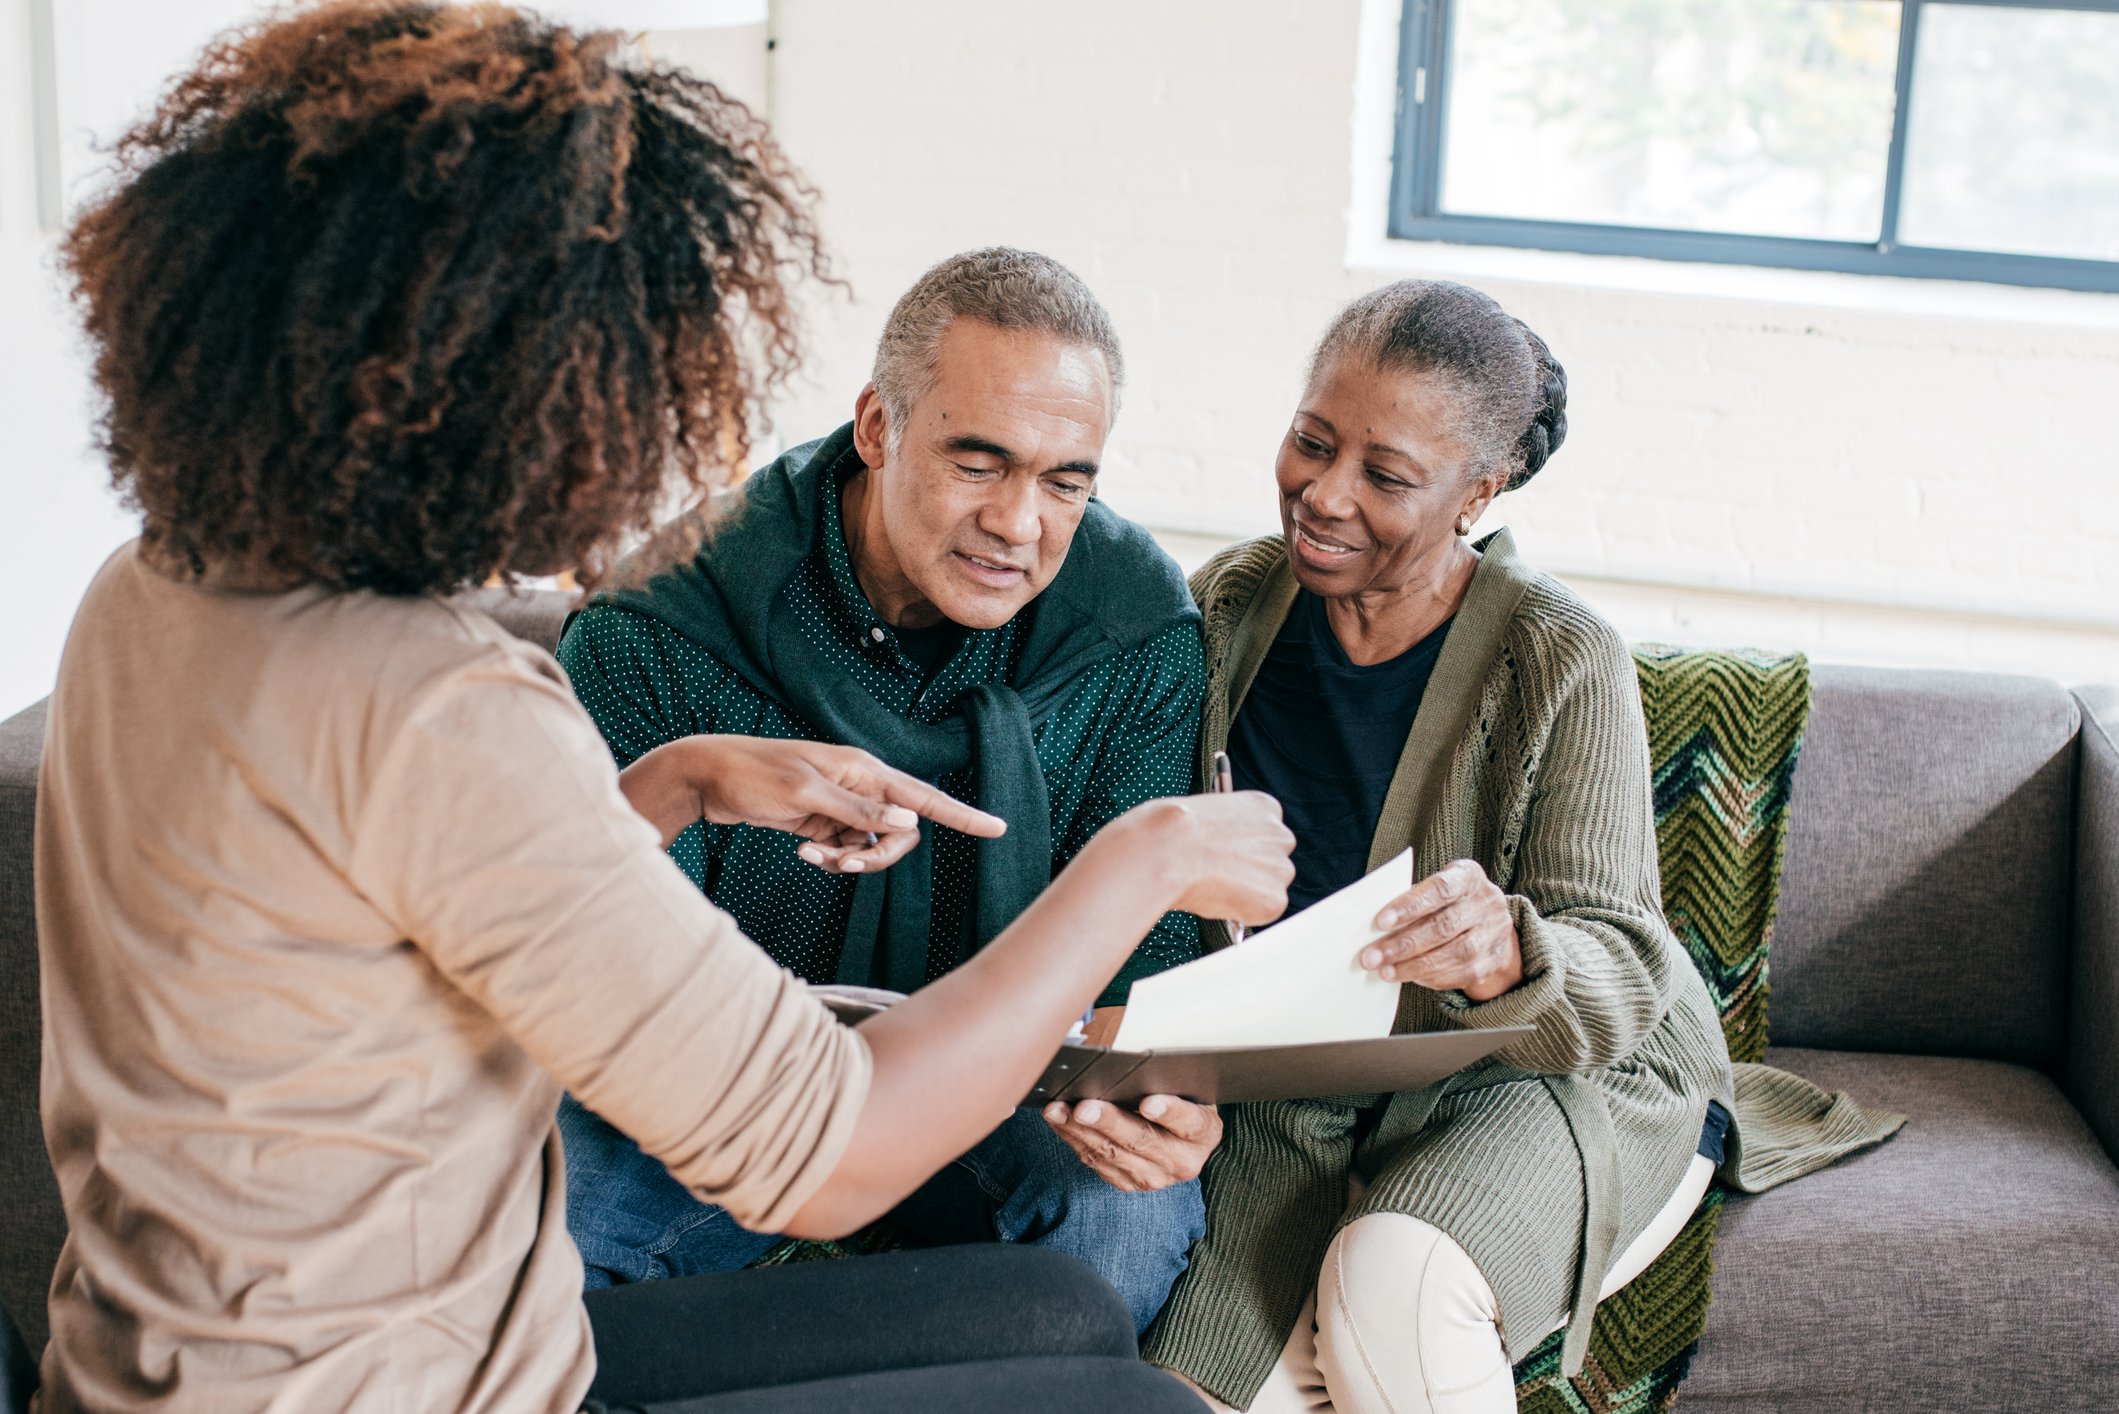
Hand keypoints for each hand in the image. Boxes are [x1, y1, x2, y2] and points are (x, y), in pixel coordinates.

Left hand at [619, 735, 1004, 869]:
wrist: (708, 777)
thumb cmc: (753, 776)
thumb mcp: (804, 796)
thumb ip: (857, 811)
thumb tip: (908, 825)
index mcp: (864, 770)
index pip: (924, 797)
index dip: (962, 815)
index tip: (998, 828)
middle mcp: (860, 785)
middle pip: (900, 834)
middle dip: (877, 856)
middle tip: (840, 863)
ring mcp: (842, 804)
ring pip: (872, 846)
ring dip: (848, 861)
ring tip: (812, 857)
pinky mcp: (823, 821)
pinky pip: (846, 849)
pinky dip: (830, 858)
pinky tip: (802, 852)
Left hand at [1041, 1094, 1221, 1191]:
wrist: (1179, 1139)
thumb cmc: (1180, 1099)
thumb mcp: (1186, 1087)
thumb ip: (1166, 1078)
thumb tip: (1128, 1064)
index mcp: (1203, 1132)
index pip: (1189, 1121)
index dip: (1169, 1111)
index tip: (1148, 1102)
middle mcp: (1182, 1161)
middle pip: (1142, 1140)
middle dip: (1108, 1122)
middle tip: (1084, 1107)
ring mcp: (1154, 1177)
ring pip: (1112, 1153)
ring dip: (1080, 1131)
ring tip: (1058, 1110)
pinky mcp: (1128, 1183)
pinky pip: (1096, 1162)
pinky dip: (1074, 1139)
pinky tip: (1059, 1120)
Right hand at [1105, 792, 1294, 925]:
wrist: (1167, 851)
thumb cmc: (1172, 830)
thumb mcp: (1205, 815)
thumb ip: (1225, 833)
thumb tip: (1221, 854)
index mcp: (1264, 807)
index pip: (1265, 833)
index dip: (1243, 848)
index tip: (1228, 856)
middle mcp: (1280, 835)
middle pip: (1272, 861)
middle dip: (1250, 871)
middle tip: (1219, 877)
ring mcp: (1280, 868)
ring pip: (1268, 887)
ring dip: (1247, 892)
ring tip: (1212, 886)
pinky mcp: (1274, 899)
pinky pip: (1262, 911)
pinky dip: (1242, 912)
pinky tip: (1216, 898)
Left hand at [1361, 857, 1520, 1000]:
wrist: (1489, 923)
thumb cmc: (1448, 903)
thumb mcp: (1433, 891)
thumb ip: (1411, 902)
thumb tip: (1376, 929)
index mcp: (1468, 876)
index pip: (1439, 889)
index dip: (1409, 906)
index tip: (1380, 922)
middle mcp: (1488, 902)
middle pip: (1444, 926)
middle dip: (1403, 944)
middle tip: (1372, 958)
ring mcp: (1495, 932)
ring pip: (1455, 953)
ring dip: (1415, 966)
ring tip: (1386, 972)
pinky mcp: (1496, 959)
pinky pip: (1464, 973)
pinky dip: (1434, 978)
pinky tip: (1411, 978)